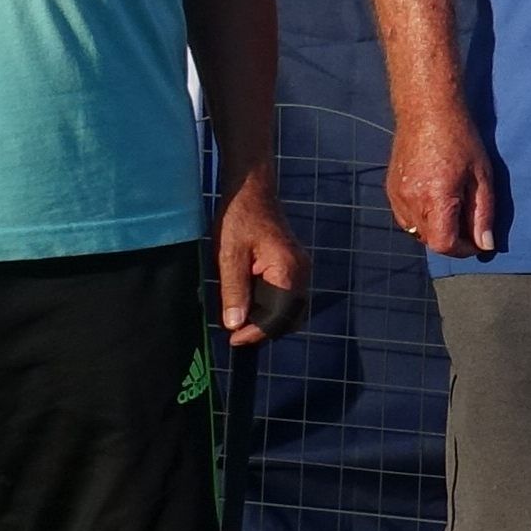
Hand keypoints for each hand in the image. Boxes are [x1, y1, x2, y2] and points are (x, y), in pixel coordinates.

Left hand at [213, 166, 311, 345]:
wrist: (252, 191)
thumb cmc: (238, 218)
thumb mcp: (229, 256)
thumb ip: (233, 291)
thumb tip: (234, 325)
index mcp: (287, 270)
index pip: (279, 315)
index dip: (257, 333)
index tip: (233, 340)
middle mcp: (302, 272)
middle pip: (291, 317)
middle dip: (265, 330)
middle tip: (236, 334)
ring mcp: (301, 270)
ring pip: (291, 309)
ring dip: (269, 320)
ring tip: (240, 320)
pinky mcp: (294, 267)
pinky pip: (288, 297)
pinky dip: (271, 307)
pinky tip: (250, 304)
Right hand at [386, 104, 495, 256]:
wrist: (426, 112)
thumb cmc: (460, 141)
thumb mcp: (482, 178)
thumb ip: (482, 215)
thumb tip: (485, 245)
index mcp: (435, 199)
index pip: (444, 245)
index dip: (463, 250)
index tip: (478, 242)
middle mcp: (411, 201)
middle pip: (430, 241)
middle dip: (452, 241)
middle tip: (470, 225)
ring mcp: (396, 196)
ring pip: (416, 232)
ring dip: (436, 231)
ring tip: (455, 211)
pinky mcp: (390, 190)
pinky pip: (405, 218)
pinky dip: (422, 220)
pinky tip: (437, 203)